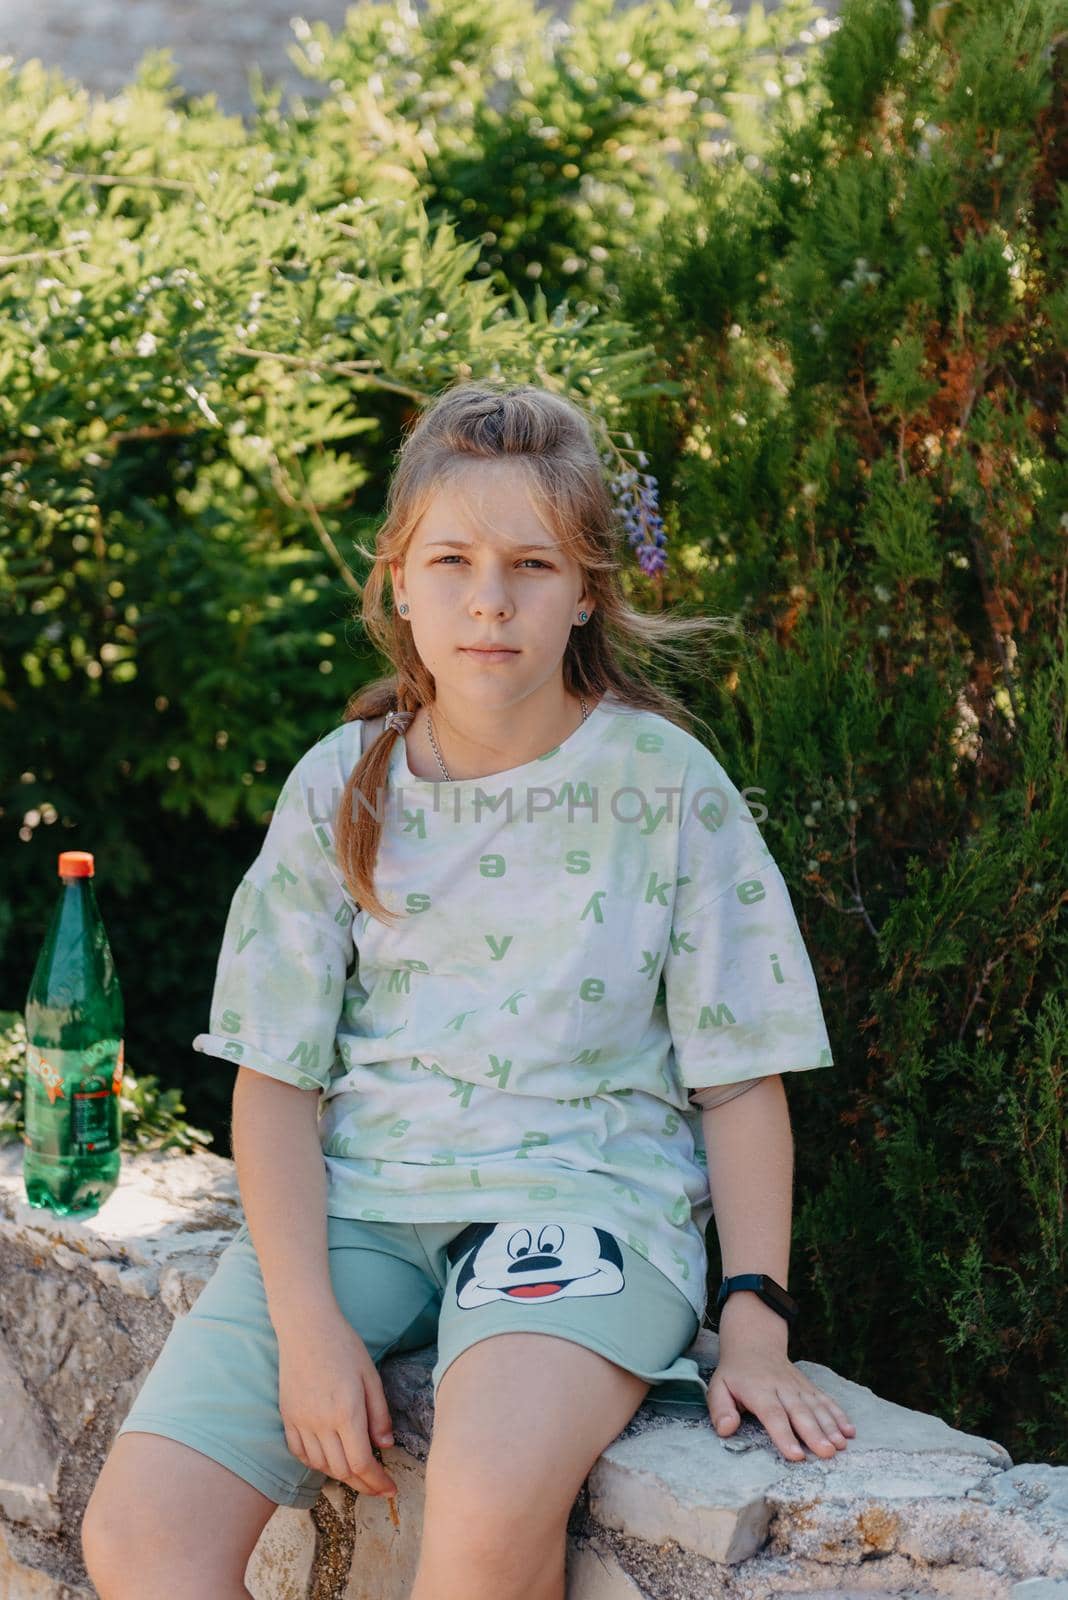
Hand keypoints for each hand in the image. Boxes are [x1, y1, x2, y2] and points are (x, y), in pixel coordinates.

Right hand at [277, 1309, 397, 1496]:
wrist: (306, 1327)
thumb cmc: (344, 1346)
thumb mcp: (371, 1377)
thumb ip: (379, 1415)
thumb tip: (386, 1446)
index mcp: (346, 1412)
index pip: (362, 1463)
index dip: (377, 1482)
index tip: (390, 1488)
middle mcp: (321, 1422)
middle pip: (341, 1470)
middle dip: (363, 1483)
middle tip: (378, 1486)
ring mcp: (300, 1421)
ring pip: (320, 1466)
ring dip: (340, 1475)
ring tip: (357, 1472)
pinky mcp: (287, 1417)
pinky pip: (300, 1453)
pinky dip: (315, 1463)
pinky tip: (328, 1460)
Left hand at [709, 1318, 855, 1462]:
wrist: (754, 1343)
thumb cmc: (735, 1373)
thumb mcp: (718, 1387)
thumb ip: (720, 1409)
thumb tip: (726, 1429)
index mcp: (759, 1390)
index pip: (773, 1414)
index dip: (784, 1435)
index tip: (795, 1456)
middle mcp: (782, 1388)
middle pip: (800, 1412)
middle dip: (815, 1433)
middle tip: (827, 1453)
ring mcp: (798, 1386)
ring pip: (817, 1407)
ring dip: (831, 1426)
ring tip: (841, 1445)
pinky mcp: (809, 1387)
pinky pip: (826, 1400)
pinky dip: (839, 1414)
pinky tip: (850, 1431)